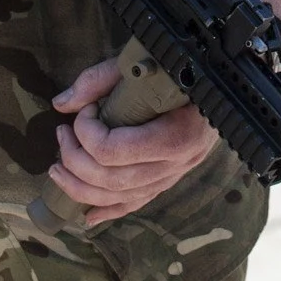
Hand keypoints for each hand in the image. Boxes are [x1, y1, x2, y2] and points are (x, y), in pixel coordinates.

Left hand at [46, 55, 221, 223]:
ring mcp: (174, 176)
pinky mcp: (170, 181)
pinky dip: (109, 211)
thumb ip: (100, 80)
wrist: (224, 86)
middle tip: (61, 135)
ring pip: (120, 197)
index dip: (86, 133)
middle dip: (75, 161)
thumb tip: (62, 104)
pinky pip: (137, 204)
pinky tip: (87, 216)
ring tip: (57, 169)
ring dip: (81, 189)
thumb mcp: (141, 64)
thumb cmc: (181, 69)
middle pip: (112, 179)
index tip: (85, 110)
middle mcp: (176, 163)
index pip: (113, 151)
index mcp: (173, 134)